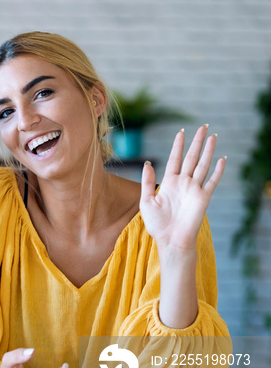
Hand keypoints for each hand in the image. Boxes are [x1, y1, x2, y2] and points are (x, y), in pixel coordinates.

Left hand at [140, 125, 225, 251]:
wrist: (171, 240)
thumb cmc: (157, 224)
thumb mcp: (146, 201)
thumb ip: (147, 182)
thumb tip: (147, 163)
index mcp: (169, 182)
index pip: (175, 159)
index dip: (178, 145)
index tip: (181, 132)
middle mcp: (183, 183)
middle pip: (191, 158)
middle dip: (196, 142)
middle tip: (202, 127)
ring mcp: (194, 189)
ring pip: (202, 165)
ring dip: (207, 151)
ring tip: (212, 136)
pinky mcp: (203, 197)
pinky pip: (212, 181)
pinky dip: (217, 170)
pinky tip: (222, 159)